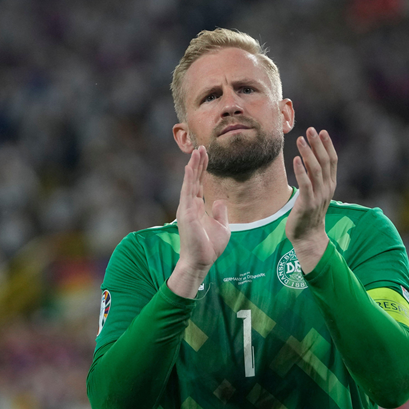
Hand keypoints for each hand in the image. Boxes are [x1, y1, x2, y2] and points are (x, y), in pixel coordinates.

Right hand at [168, 146, 230, 297]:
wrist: (201, 262)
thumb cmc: (209, 247)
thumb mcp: (222, 227)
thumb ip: (220, 212)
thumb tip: (219, 200)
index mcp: (197, 207)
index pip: (199, 183)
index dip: (202, 168)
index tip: (205, 154)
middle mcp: (189, 205)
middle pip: (193, 179)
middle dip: (198, 162)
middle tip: (201, 147)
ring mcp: (186, 208)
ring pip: (189, 182)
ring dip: (193, 166)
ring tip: (196, 151)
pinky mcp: (186, 213)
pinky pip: (187, 192)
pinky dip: (188, 179)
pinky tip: (190, 167)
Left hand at [286, 127, 337, 272]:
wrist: (308, 237)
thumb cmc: (309, 213)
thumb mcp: (315, 192)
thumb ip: (314, 176)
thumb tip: (310, 158)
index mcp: (330, 184)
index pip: (332, 161)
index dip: (327, 145)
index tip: (321, 131)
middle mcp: (327, 188)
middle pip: (325, 162)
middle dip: (318, 145)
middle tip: (311, 130)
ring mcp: (319, 196)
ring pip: (316, 170)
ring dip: (309, 153)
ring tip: (301, 140)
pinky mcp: (308, 204)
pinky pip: (306, 185)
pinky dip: (301, 171)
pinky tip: (296, 159)